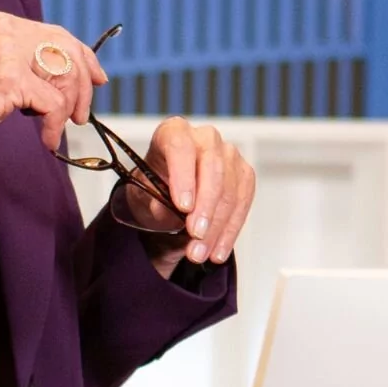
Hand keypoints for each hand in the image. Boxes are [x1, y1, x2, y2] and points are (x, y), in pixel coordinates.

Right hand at [0, 12, 109, 157]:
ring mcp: (7, 52)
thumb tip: (69, 75)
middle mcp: (6, 30)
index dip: (84, 56)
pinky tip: (45, 139)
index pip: (57, 33)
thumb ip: (24, 63)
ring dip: (69, 108)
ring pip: (66, 75)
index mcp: (1, 24)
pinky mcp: (9, 79)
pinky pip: (54, 103)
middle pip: (68, 49)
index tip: (98, 78)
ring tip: (57, 128)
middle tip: (82, 113)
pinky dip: (55, 126)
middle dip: (83, 83)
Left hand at [120, 118, 255, 266]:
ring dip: (216, 227)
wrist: (169, 194)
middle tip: (195, 236)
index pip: (180, 146)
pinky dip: (229, 230)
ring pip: (230, 190)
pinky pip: (243, 203)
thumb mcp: (143, 196)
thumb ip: (154, 202)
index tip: (183, 207)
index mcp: (173, 132)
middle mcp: (204, 137)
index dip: (183, 177)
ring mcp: (228, 154)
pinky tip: (218, 251)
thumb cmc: (154, 187)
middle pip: (212, 168)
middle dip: (205, 207)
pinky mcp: (244, 174)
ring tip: (200, 254)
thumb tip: (168, 212)